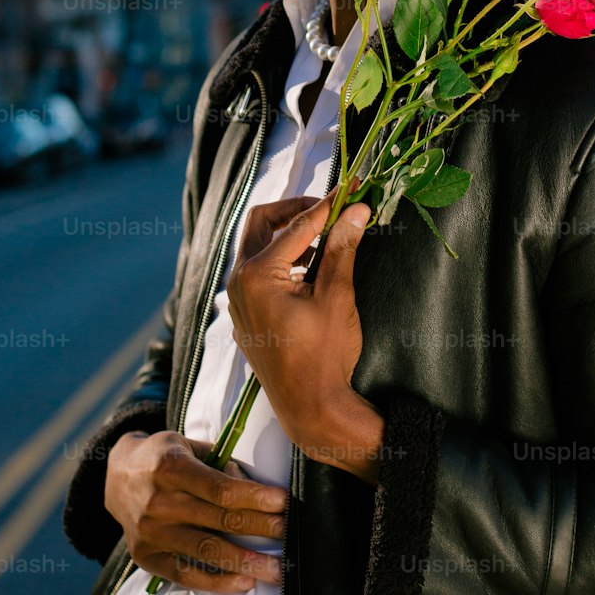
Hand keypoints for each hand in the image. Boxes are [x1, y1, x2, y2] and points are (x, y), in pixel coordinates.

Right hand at [104, 430, 287, 591]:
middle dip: (260, 528)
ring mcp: (150, 532)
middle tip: (290, 534)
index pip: (219, 488)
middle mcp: (157, 501)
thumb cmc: (164, 457)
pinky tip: (244, 582)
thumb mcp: (188, 446)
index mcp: (170, 467)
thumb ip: (220, 464)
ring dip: (246, 562)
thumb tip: (256, 488)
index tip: (283, 502)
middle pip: (218, 520)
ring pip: (207, 551)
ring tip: (277, 571)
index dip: (253, 497)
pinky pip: (185, 574)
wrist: (115, 478)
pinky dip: (216, 581)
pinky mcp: (145, 557)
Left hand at [226, 188, 384, 482]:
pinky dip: (282, 258)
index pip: (297, 225)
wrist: (309, 407)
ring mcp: (237, 299)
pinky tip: (311, 266)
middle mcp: (237, 282)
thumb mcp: (336, 297)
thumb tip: (357, 210)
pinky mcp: (245, 313)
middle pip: (261, 223)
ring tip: (327, 236)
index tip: (352, 187)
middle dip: (297, 210)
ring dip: (289, 234)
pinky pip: (257, 271)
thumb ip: (341, 248)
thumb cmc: (323, 355)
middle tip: (331, 207)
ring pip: (257, 246)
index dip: (328, 204)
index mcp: (256, 275)